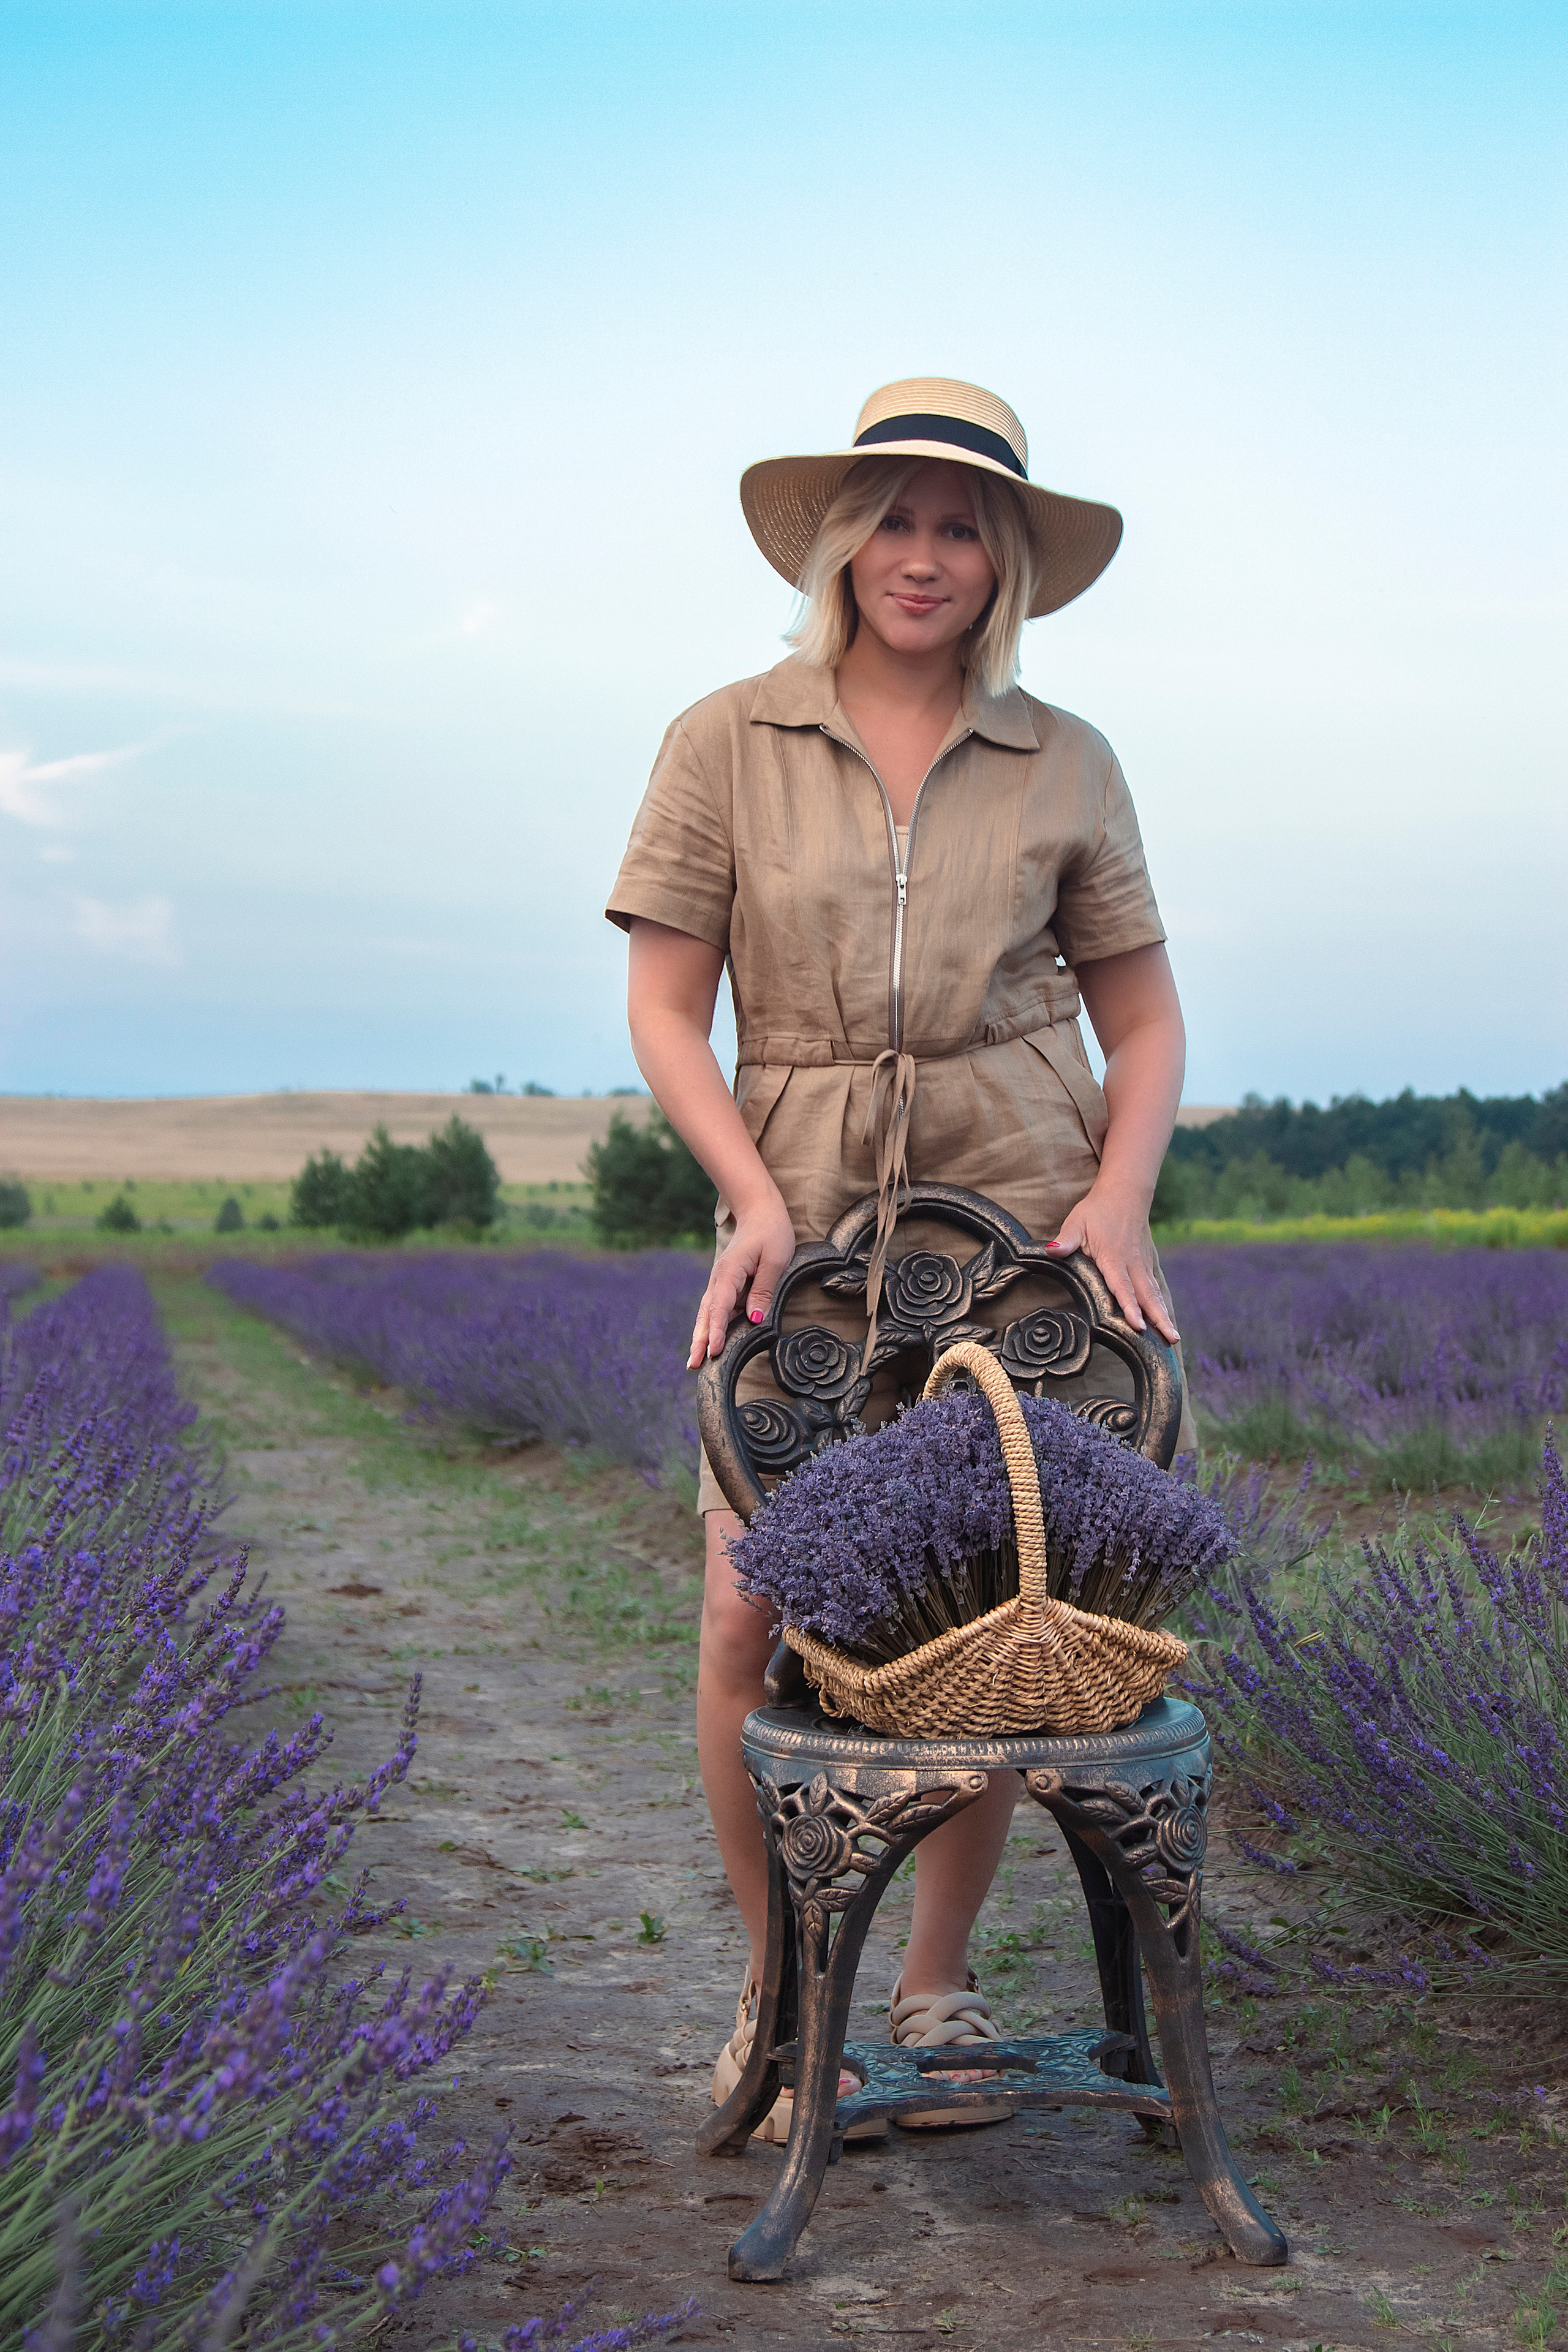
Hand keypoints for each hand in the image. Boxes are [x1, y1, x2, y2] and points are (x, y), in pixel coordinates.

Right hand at [687, 1195, 796, 1368]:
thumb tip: (755, 1319)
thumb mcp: (775, 1260)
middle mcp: (720, 1279)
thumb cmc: (771, 1233)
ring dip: (701, 1337)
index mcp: (729, 1272)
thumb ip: (764, 1290)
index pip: (720, 1305)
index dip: (717, 1330)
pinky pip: (716, 1310)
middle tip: (694, 1365)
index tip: (715, 1350)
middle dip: (699, 1340)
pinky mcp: (727, 1286)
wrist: (760, 1212)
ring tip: (694, 1363)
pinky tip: (709, 1345)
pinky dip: (710, 1328)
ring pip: (707, 1314)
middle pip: (706, 1314)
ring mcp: (721, 1283)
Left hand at [1047, 1182, 1178, 1344]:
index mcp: (1114, 1257)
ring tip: (1174, 1339)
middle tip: (1171, 1341)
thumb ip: (1066, 1241)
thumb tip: (1053, 1252)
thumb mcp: (1077, 1223)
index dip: (1130, 1307)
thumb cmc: (1097, 1210)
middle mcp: (1133, 1264)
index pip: (1122, 1287)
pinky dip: (1164, 1304)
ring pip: (1156, 1294)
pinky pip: (1158, 1287)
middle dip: (1158, 1319)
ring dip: (1165, 1315)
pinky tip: (1169, 1322)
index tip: (1138, 1326)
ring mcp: (1144, 1264)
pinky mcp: (1149, 1263)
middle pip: (1147, 1296)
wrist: (1125, 1193)